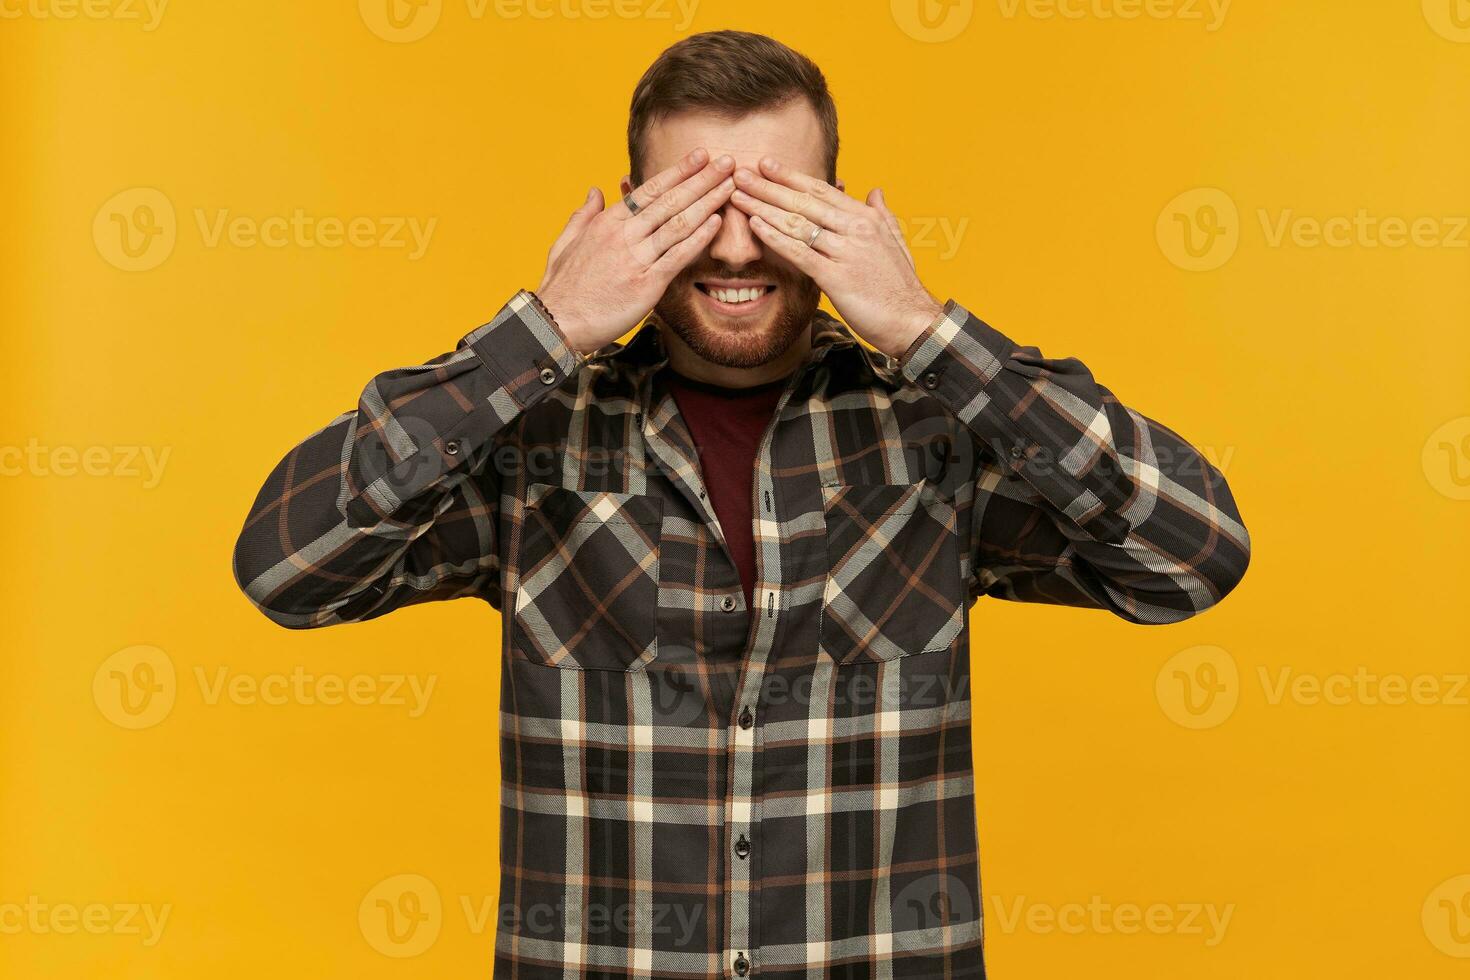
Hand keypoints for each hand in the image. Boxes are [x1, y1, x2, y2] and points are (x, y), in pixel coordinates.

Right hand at [537, 149, 735, 353]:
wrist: (556, 323)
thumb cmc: (562, 288)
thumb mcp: (565, 242)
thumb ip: (583, 214)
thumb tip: (596, 190)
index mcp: (607, 222)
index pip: (649, 189)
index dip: (678, 171)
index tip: (700, 157)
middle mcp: (624, 234)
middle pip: (670, 200)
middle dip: (702, 179)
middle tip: (728, 162)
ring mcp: (636, 258)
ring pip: (678, 223)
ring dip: (708, 202)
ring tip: (731, 185)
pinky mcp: (646, 284)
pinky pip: (677, 256)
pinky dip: (699, 237)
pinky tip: (717, 222)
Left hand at [729, 157, 943, 358]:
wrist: (912, 320)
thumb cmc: (900, 285)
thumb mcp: (896, 241)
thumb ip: (883, 213)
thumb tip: (875, 190)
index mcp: (866, 217)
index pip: (821, 190)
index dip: (791, 176)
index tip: (767, 164)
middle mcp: (854, 229)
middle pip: (803, 202)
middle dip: (768, 186)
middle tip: (740, 173)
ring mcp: (845, 252)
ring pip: (797, 224)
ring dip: (763, 208)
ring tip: (738, 196)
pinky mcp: (836, 277)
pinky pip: (799, 253)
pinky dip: (775, 238)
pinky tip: (755, 226)